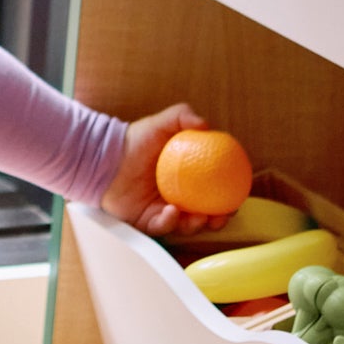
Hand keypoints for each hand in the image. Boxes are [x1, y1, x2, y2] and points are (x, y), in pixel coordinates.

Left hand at [100, 102, 226, 238]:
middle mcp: (179, 198)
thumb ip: (182, 116)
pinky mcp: (146, 222)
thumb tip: (206, 124)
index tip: (237, 197)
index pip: (215, 192)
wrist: (105, 157)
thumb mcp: (161, 124)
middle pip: (206, 215)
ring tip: (201, 217)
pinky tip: (172, 211)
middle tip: (222, 216)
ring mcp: (163, 212)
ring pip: (186, 226)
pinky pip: (161, 227)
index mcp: (188, 180)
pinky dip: (169, 221)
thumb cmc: (133, 140)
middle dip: (218, 221)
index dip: (229, 197)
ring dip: (196, 225)